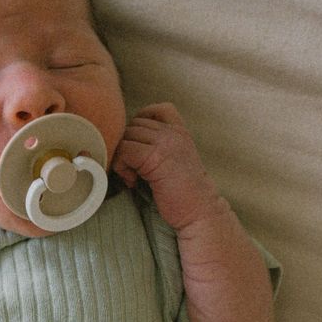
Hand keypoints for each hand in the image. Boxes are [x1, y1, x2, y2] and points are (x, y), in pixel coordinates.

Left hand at [112, 103, 213, 231]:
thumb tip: (125, 142)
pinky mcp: (154, 157)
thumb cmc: (183, 194)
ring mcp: (165, 143)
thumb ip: (159, 146)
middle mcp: (173, 133)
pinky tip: (132, 183)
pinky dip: (122, 167)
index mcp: (181, 132)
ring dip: (123, 158)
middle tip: (134, 171)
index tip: (141, 148)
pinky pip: (124, 151)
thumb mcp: (176, 161)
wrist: (199, 212)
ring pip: (126, 137)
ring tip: (133, 177)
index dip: (141, 124)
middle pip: (134, 125)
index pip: (156, 110)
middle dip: (128, 146)